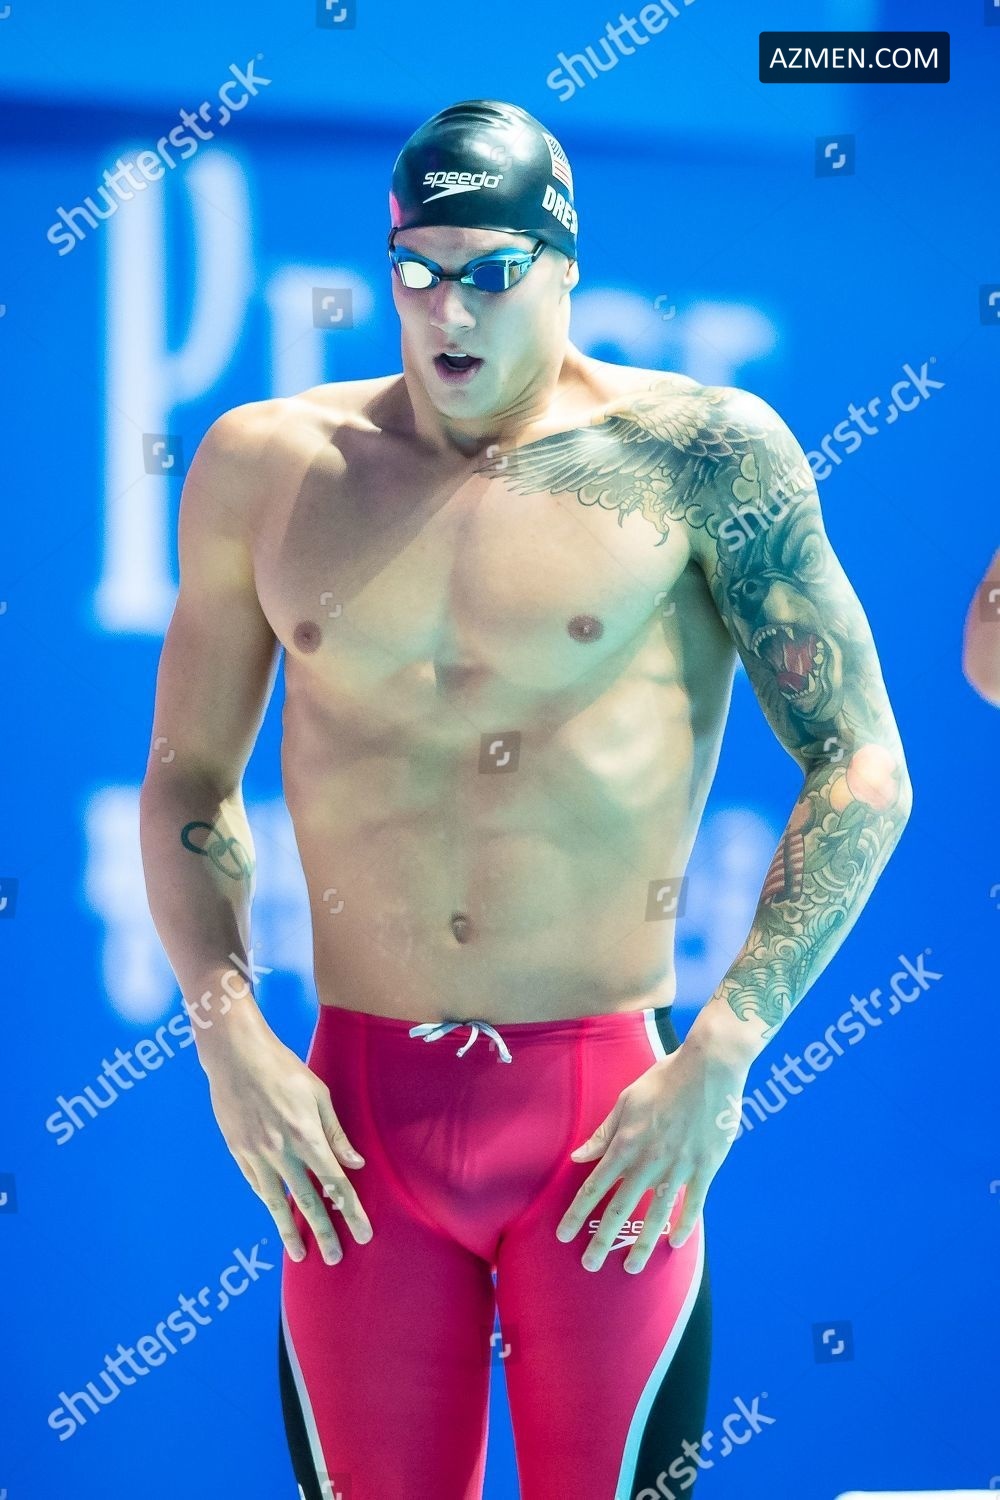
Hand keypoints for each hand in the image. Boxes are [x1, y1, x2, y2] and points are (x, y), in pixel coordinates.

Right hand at [202, 1016, 372, 1264]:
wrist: (236, 1055)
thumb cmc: (283, 1068)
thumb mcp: (318, 1095)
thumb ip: (336, 1133)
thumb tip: (354, 1164)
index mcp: (307, 1137)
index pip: (336, 1184)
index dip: (351, 1212)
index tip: (364, 1234)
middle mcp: (282, 1153)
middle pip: (308, 1202)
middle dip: (325, 1232)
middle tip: (335, 1258)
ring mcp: (257, 1155)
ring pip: (277, 1202)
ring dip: (290, 1230)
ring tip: (301, 1254)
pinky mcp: (238, 1152)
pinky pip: (257, 1185)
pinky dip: (269, 1202)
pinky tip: (277, 1214)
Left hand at [555, 1032, 748, 1272]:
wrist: (709, 1067)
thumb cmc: (664, 1079)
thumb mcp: (626, 1101)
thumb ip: (604, 1133)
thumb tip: (579, 1155)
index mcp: (626, 1143)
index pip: (594, 1186)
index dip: (577, 1213)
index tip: (563, 1235)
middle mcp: (648, 1160)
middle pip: (620, 1208)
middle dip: (602, 1240)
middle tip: (590, 1265)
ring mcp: (679, 1166)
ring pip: (656, 1214)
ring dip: (642, 1244)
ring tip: (632, 1267)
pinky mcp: (706, 1167)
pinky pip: (693, 1203)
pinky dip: (684, 1226)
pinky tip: (675, 1244)